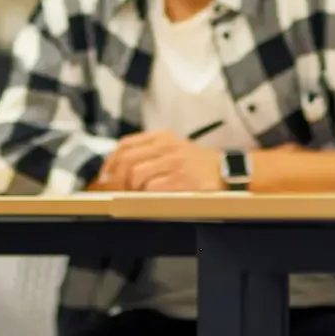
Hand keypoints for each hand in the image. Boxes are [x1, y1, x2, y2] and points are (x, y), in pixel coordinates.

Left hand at [94, 131, 226, 192]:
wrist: (228, 171)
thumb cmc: (197, 165)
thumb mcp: (173, 148)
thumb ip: (148, 152)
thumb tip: (115, 169)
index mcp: (162, 137)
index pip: (125, 145)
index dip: (111, 162)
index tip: (106, 176)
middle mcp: (167, 146)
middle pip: (127, 161)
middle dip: (119, 179)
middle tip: (121, 191)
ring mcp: (175, 162)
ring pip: (137, 175)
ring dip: (135, 189)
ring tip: (142, 195)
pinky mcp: (182, 180)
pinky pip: (153, 188)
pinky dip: (149, 196)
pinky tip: (157, 198)